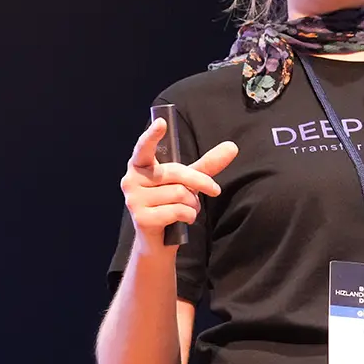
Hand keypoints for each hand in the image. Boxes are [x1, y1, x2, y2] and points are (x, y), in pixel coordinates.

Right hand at [121, 117, 238, 250]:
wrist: (158, 240)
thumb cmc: (170, 204)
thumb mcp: (188, 182)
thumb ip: (206, 165)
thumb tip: (232, 146)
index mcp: (139, 165)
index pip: (144, 147)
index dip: (152, 136)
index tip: (161, 123)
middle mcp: (131, 179)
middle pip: (176, 173)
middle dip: (201, 182)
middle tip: (214, 190)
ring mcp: (134, 200)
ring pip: (179, 194)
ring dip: (193, 204)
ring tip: (187, 209)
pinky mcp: (142, 218)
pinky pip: (177, 211)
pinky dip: (189, 216)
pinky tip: (184, 220)